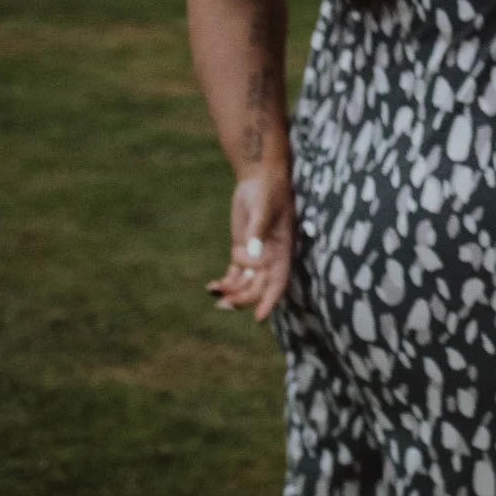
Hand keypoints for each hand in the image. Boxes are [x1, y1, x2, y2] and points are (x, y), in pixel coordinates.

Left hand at [207, 168, 293, 322]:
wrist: (261, 177)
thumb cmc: (268, 190)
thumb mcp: (263, 208)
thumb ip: (258, 232)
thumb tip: (253, 257)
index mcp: (283, 249)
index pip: (279, 281)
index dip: (270, 300)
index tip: (258, 318)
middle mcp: (271, 256)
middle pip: (260, 286)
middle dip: (245, 298)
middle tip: (225, 303)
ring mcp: (256, 255)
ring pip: (246, 284)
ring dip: (233, 293)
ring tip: (215, 293)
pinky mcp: (243, 250)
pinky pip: (235, 275)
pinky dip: (225, 284)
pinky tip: (212, 288)